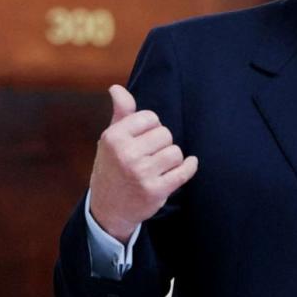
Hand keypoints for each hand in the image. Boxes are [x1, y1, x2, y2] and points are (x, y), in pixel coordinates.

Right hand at [88, 85, 197, 242]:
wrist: (108, 209)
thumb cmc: (112, 168)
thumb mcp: (111, 140)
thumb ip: (120, 113)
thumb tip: (117, 88)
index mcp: (114, 137)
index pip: (150, 118)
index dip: (151, 127)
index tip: (144, 139)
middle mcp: (126, 154)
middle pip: (165, 134)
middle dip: (161, 143)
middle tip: (150, 155)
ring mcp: (141, 173)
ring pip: (175, 152)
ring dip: (172, 158)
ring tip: (159, 166)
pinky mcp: (155, 191)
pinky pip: (183, 171)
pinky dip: (189, 167)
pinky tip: (188, 165)